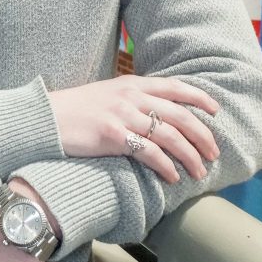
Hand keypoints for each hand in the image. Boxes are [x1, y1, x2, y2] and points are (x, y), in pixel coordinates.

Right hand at [49, 75, 219, 183]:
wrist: (46, 117)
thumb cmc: (76, 109)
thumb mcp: (107, 94)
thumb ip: (132, 98)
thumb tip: (157, 112)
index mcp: (132, 83)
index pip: (175, 87)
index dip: (199, 98)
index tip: (215, 112)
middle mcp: (131, 96)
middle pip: (180, 115)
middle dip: (202, 135)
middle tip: (214, 153)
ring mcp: (123, 114)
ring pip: (170, 136)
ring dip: (190, 156)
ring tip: (200, 173)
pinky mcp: (113, 135)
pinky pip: (150, 153)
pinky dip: (166, 167)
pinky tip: (172, 178)